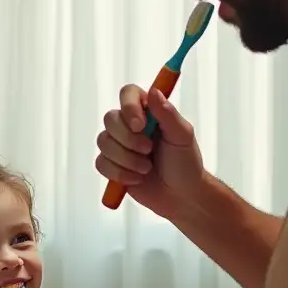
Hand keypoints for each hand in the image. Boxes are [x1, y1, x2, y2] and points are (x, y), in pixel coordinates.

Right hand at [96, 84, 206, 220]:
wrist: (180, 196)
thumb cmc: (185, 163)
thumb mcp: (182, 136)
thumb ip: (167, 113)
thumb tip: (153, 91)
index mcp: (148, 111)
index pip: (128, 94)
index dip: (129, 107)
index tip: (140, 125)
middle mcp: (129, 125)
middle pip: (110, 118)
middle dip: (128, 139)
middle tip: (149, 150)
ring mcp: (118, 144)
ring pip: (103, 142)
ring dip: (126, 159)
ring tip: (146, 169)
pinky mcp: (111, 164)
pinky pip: (101, 163)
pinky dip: (119, 173)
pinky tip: (136, 179)